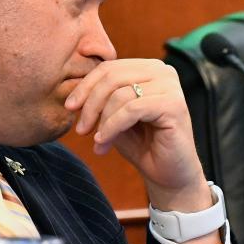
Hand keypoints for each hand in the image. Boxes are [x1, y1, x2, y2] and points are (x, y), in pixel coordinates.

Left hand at [64, 59, 211, 213]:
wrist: (169, 175)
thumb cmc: (143, 145)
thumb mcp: (114, 117)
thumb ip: (99, 99)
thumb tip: (72, 89)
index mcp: (148, 69)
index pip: (109, 68)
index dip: (85, 87)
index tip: (69, 107)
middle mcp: (162, 72)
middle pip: (112, 77)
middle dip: (91, 104)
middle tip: (81, 129)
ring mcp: (170, 87)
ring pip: (120, 94)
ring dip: (102, 121)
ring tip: (98, 142)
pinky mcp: (174, 105)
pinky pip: (131, 109)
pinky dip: (113, 127)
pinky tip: (104, 142)